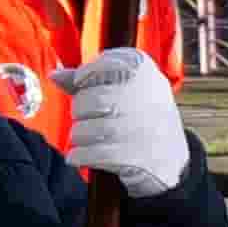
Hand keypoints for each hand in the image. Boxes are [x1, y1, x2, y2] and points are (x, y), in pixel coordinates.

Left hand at [60, 48, 191, 196]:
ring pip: (82, 129)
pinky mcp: (130, 155)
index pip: (98, 67)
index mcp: (143, 70)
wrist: (173, 159)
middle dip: (81, 113)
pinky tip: (81, 156)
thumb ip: (90, 79)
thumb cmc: (142, 117)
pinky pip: (86, 154)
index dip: (86, 79)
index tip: (87, 87)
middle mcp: (142, 95)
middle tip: (93, 119)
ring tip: (92, 139)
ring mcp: (137, 126)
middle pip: (85, 101)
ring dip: (80, 137)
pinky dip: (78, 157)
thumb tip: (54, 75)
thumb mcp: (127, 89)